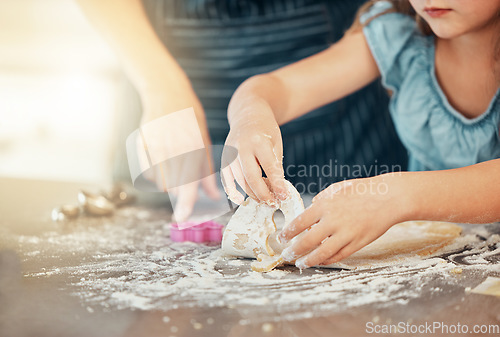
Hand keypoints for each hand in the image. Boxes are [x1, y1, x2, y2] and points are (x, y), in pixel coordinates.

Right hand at [138, 87, 219, 221]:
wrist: (168, 94)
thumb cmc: (191, 121)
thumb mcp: (204, 143)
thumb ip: (207, 172)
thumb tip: (214, 197)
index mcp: (193, 147)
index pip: (189, 181)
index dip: (185, 202)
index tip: (181, 218)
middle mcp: (173, 147)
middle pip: (174, 185)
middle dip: (181, 190)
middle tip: (186, 178)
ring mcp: (155, 145)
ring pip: (161, 181)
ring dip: (170, 184)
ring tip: (175, 167)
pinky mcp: (142, 144)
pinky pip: (149, 173)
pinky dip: (157, 175)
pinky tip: (162, 162)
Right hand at [221, 108, 287, 205]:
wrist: (248, 115)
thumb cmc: (265, 129)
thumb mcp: (276, 143)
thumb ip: (275, 165)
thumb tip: (278, 190)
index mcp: (258, 141)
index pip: (269, 168)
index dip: (277, 185)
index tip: (284, 196)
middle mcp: (241, 147)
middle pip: (251, 178)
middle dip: (263, 194)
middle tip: (273, 202)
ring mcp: (230, 153)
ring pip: (240, 180)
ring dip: (252, 193)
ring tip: (264, 199)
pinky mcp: (224, 158)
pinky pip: (226, 179)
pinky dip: (232, 191)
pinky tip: (241, 199)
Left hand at [279, 174, 409, 268]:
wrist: (389, 198)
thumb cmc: (362, 190)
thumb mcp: (336, 188)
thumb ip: (321, 200)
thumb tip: (309, 210)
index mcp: (325, 205)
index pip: (300, 223)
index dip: (288, 233)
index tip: (281, 238)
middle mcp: (333, 221)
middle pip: (307, 241)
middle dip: (293, 251)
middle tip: (286, 255)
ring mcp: (346, 234)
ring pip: (322, 253)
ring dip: (308, 260)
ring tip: (300, 263)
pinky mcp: (357, 243)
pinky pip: (339, 256)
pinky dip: (327, 260)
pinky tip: (319, 261)